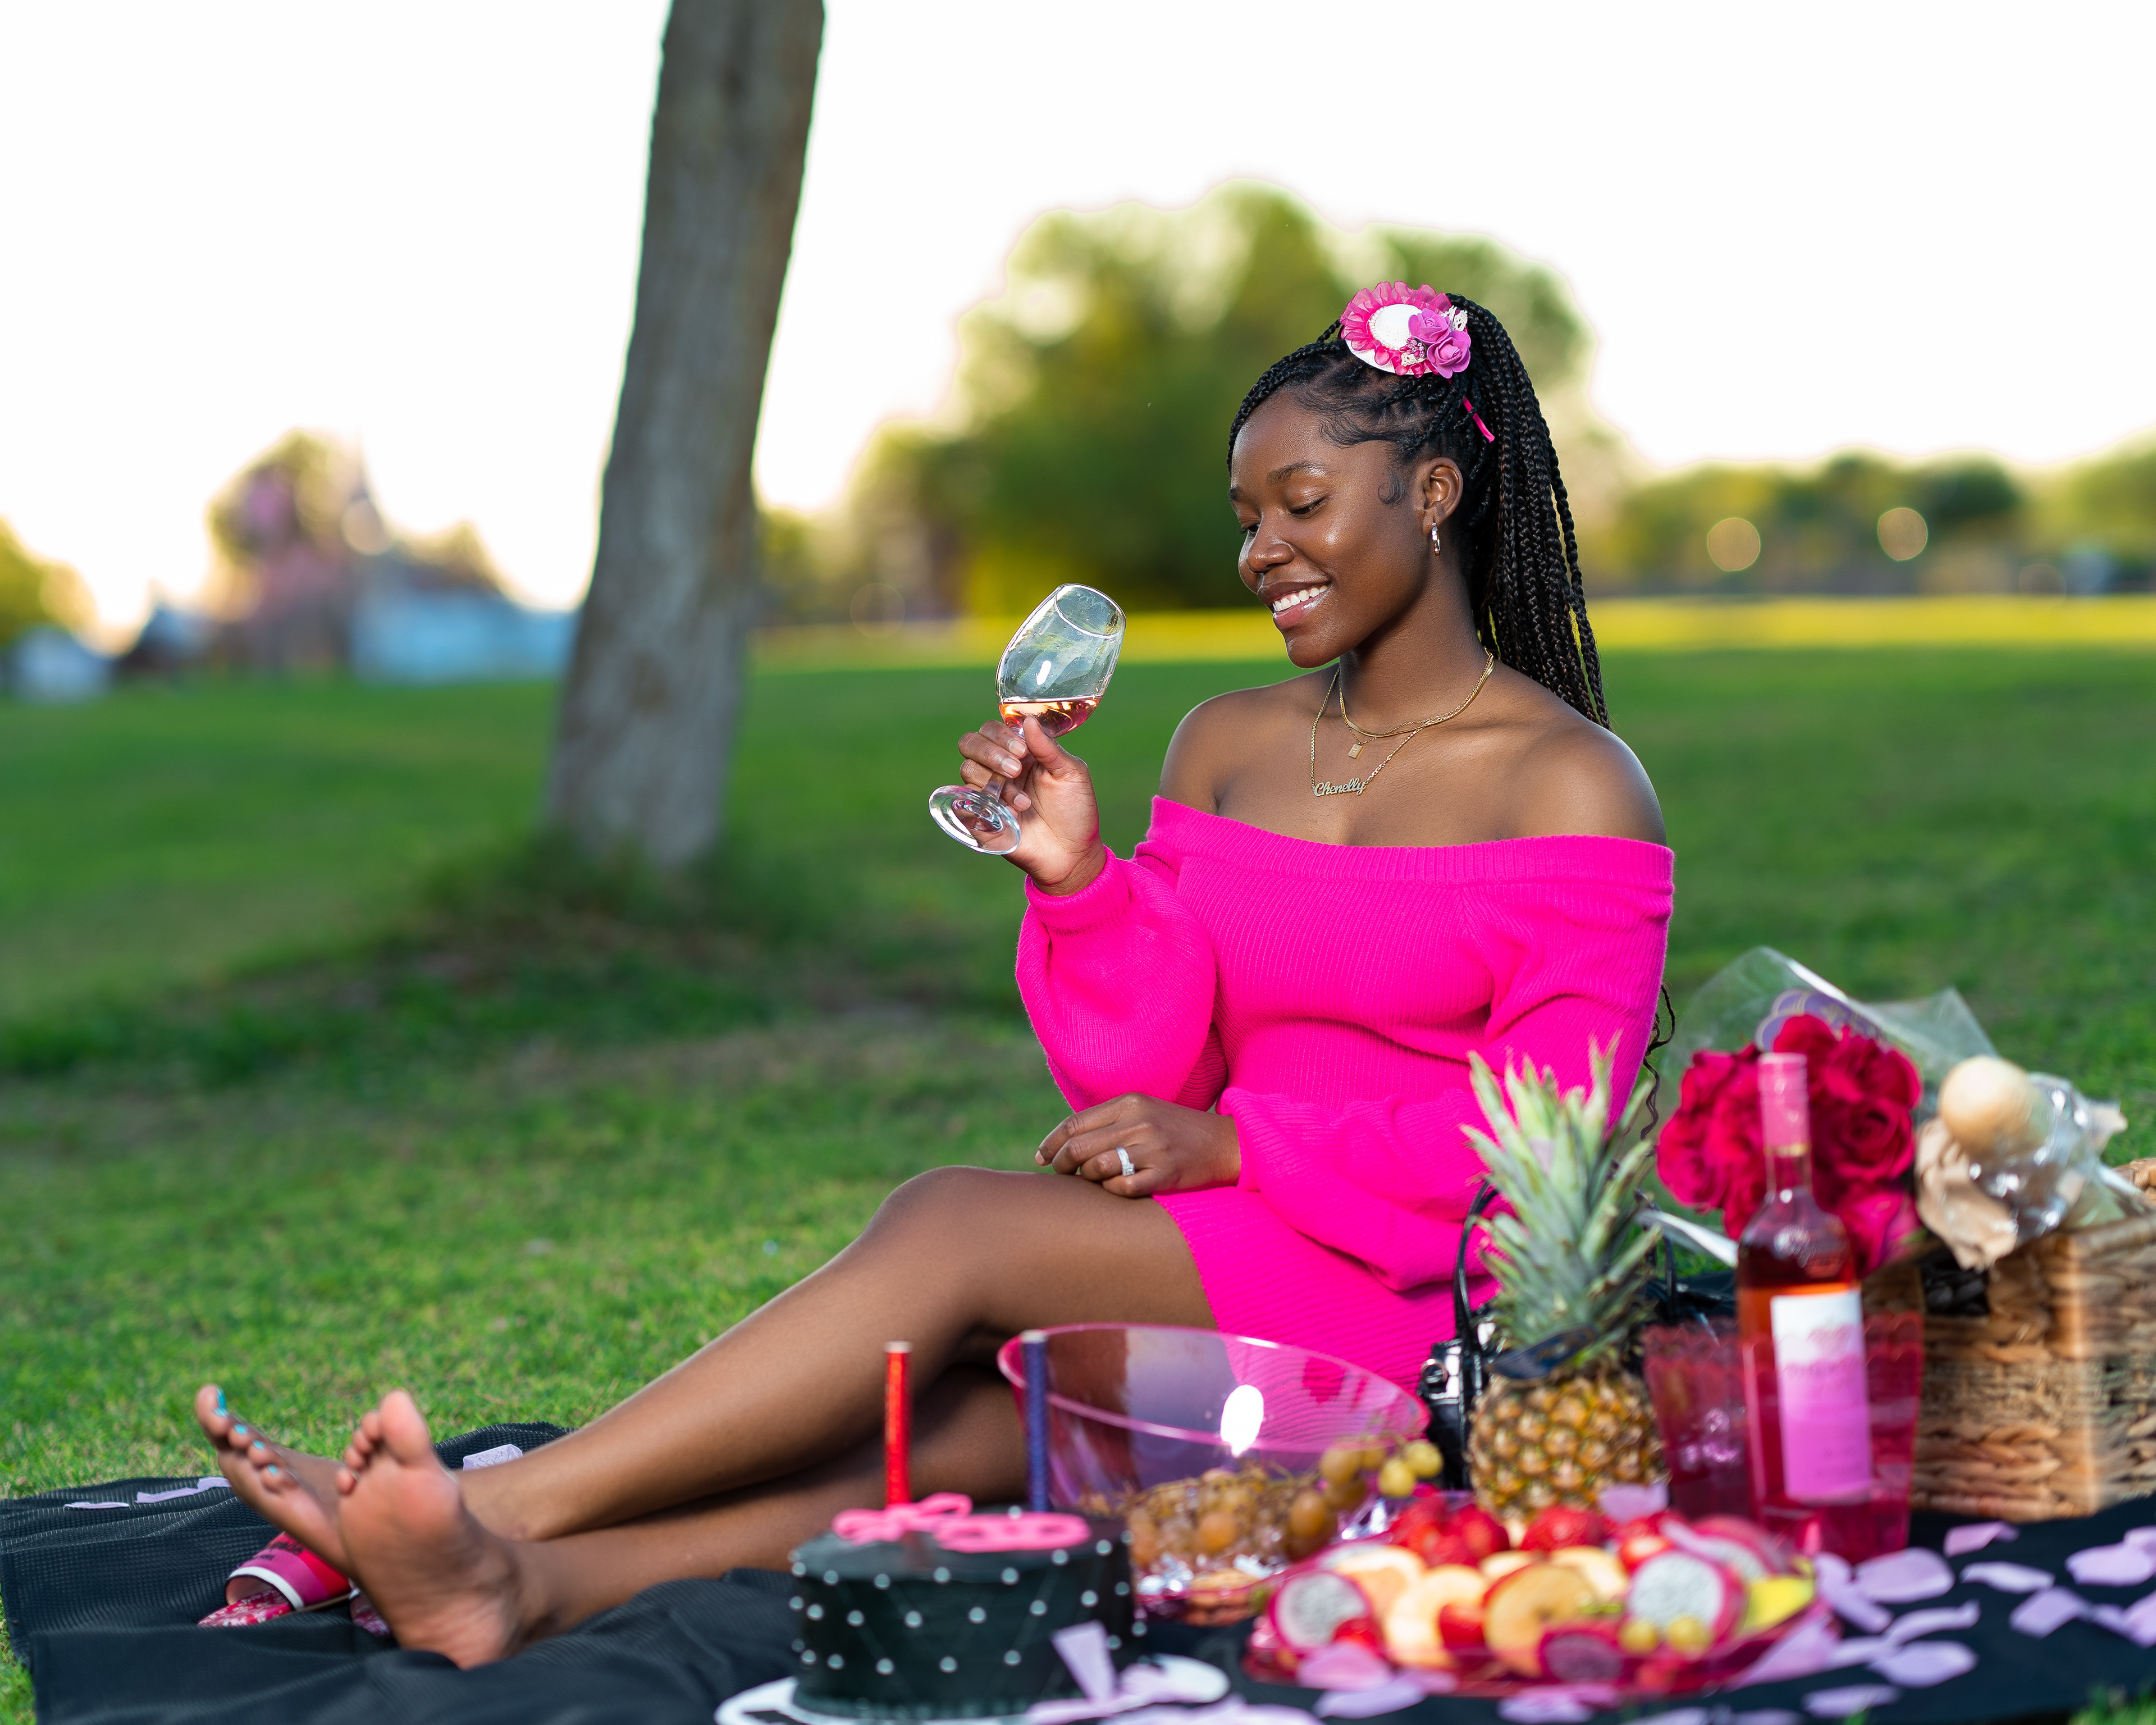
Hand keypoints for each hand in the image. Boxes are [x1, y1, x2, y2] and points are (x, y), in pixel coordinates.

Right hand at [953, 715, 1105, 893]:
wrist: (1072, 853)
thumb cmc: (1075, 811)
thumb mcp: (1071, 773)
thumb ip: (1049, 747)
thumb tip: (1028, 720)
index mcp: (1021, 752)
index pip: (992, 729)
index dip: (1000, 734)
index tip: (1021, 750)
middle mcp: (999, 769)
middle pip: (970, 743)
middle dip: (990, 752)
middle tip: (1015, 770)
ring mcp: (988, 792)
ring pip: (967, 769)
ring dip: (996, 782)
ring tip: (1024, 802)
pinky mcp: (980, 817)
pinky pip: (965, 802)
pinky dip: (987, 803)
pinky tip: (1013, 814)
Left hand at [1035, 1093, 1240, 1197]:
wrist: (1225, 1143)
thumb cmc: (1176, 1130)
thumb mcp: (1143, 1112)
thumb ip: (1108, 1121)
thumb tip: (1064, 1141)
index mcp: (1129, 1103)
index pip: (1074, 1123)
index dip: (1051, 1143)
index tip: (1041, 1157)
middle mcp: (1139, 1123)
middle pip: (1079, 1147)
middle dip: (1062, 1165)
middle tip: (1061, 1174)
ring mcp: (1153, 1149)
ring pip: (1096, 1168)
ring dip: (1088, 1179)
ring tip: (1093, 1182)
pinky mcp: (1166, 1174)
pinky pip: (1122, 1188)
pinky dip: (1112, 1192)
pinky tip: (1118, 1189)